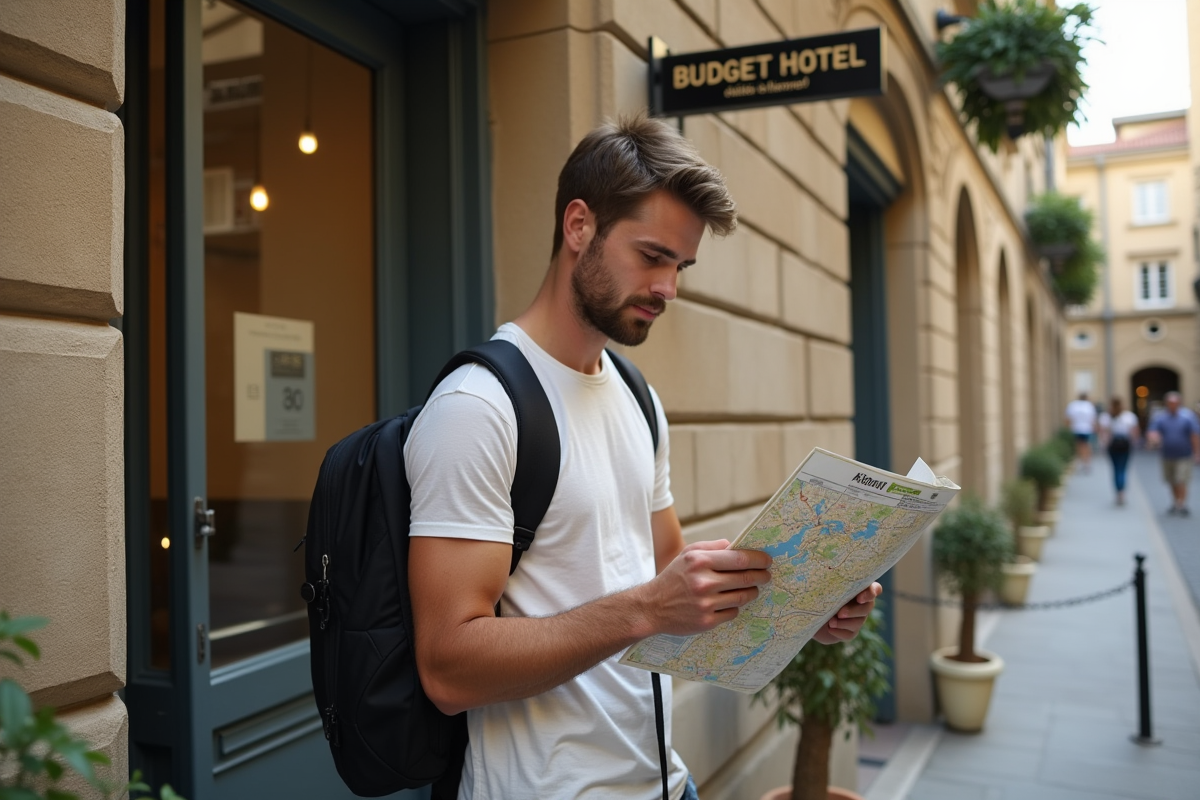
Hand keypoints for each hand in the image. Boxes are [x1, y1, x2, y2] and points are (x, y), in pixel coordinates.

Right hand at [639, 540, 771, 636]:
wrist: (652, 606)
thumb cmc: (673, 577)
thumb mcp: (687, 554)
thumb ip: (711, 547)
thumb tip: (735, 545)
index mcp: (699, 561)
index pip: (739, 558)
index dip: (758, 559)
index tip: (767, 560)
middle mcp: (703, 582)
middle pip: (745, 578)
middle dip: (761, 576)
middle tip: (767, 575)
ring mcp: (705, 603)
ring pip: (742, 596)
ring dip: (751, 592)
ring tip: (752, 589)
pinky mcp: (706, 621)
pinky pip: (732, 612)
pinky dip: (735, 606)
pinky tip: (731, 602)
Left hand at [813, 582, 881, 644]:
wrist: (810, 614)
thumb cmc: (817, 594)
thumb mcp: (823, 586)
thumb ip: (828, 581)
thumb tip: (823, 573)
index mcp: (858, 589)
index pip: (875, 589)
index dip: (871, 593)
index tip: (859, 598)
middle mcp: (861, 604)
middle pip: (867, 608)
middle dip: (853, 611)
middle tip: (839, 613)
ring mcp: (857, 619)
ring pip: (858, 622)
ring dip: (844, 623)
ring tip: (831, 622)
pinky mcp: (850, 632)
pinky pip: (849, 634)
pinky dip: (839, 632)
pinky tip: (830, 628)